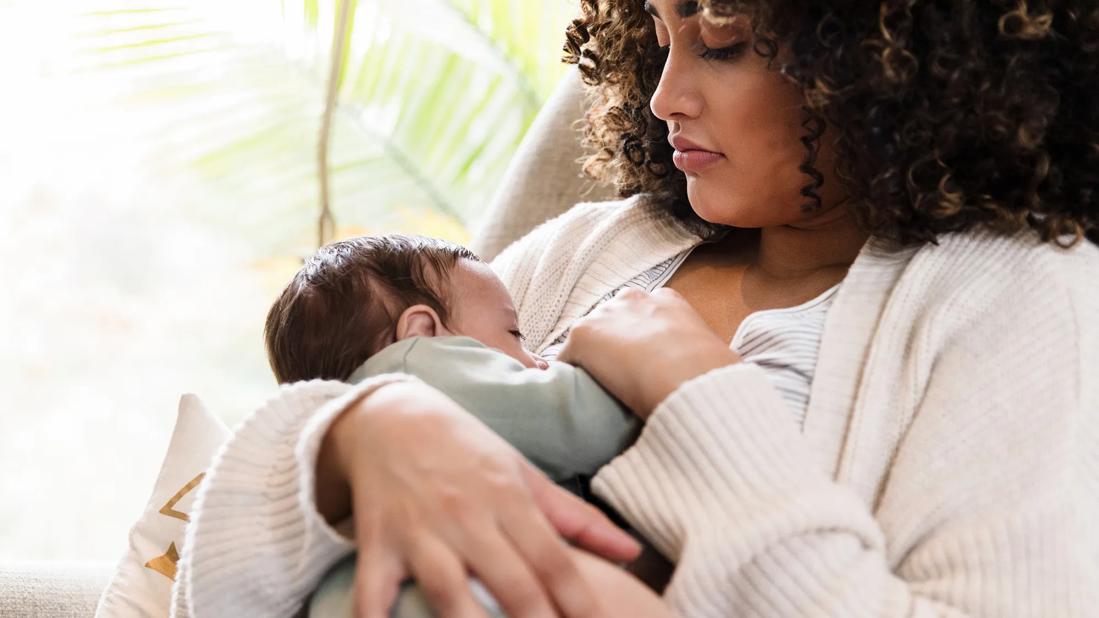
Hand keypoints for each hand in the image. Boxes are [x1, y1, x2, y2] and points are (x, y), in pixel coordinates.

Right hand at [316, 381, 642, 617]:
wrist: (389, 418)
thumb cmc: (465, 450)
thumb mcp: (523, 474)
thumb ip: (577, 518)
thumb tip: (632, 552)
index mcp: (509, 499)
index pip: (553, 560)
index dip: (579, 602)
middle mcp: (468, 516)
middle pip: (511, 583)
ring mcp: (420, 532)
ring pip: (449, 592)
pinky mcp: (377, 544)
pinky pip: (372, 593)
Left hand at [557, 288, 739, 418]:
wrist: (691, 380)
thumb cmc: (712, 376)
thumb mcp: (713, 357)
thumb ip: (698, 358)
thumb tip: (705, 381)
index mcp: (668, 301)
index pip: (641, 315)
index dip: (639, 342)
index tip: (642, 365)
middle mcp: (634, 299)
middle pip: (610, 322)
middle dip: (611, 346)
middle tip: (619, 379)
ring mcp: (605, 315)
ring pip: (587, 341)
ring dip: (590, 362)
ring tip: (596, 392)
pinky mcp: (583, 335)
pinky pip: (564, 360)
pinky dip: (566, 378)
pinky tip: (573, 399)